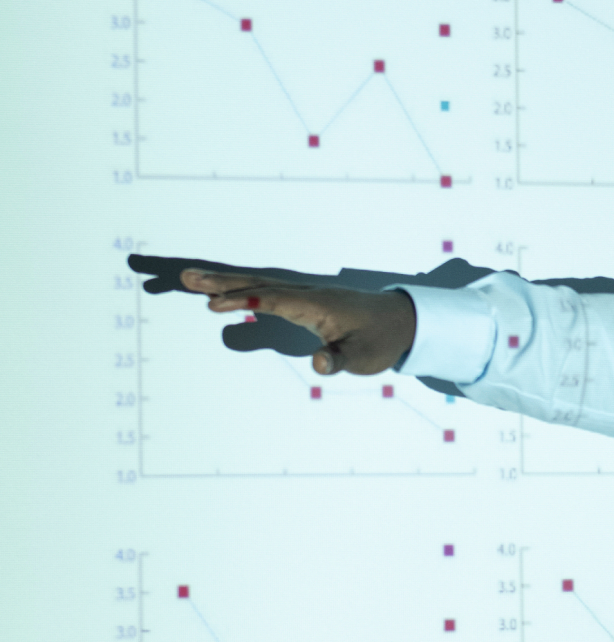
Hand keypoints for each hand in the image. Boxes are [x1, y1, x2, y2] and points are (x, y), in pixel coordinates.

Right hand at [162, 264, 415, 375]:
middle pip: (257, 282)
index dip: (245, 300)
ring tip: (189, 279)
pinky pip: (264, 289)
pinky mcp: (301, 298)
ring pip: (257, 282)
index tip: (215, 304)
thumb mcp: (365, 357)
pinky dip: (239, 287)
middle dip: (221, 281)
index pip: (274, 299)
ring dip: (224, 281)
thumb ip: (340, 361)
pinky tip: (220, 290)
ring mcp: (302, 292)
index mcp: (317, 304)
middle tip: (186, 278)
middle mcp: (305, 292)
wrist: (399, 320)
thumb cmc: (379, 340)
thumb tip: (318, 364)